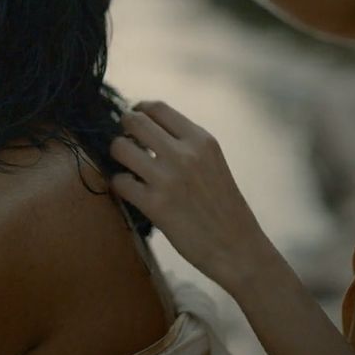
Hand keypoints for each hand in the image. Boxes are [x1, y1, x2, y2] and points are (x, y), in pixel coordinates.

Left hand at [109, 100, 261, 281]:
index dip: (139, 110)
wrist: (237, 247)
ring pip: (120, 148)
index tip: (136, 121)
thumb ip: (186, 144)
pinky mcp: (155, 205)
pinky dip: (120, 184)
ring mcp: (167, 178)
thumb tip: (147, 128)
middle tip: (127, 143)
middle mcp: (184, 153)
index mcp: (201, 139)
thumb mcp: (213, 162)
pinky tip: (131, 190)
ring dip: (117, 155)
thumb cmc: (224, 206)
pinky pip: (119, 181)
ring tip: (127, 166)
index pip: (158, 108)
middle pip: (134, 121)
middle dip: (124, 130)